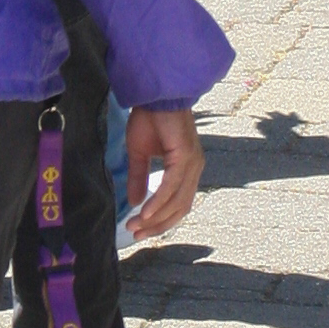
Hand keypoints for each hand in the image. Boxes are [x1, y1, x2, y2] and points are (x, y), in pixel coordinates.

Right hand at [123, 105, 200, 239]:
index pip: (178, 205)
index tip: (138, 230)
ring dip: (156, 217)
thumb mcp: (139, 154)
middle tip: (135, 233)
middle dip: (157, 225)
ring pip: (177, 201)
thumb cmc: (149, 118)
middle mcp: (194, 169)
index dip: (159, 221)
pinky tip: (144, 212)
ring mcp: (192, 163)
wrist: (154, 94)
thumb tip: (133, 202)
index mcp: (187, 170)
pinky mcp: (185, 156)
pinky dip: (158, 202)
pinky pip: (172, 186)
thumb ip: (138, 178)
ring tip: (136, 225)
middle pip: (179, 209)